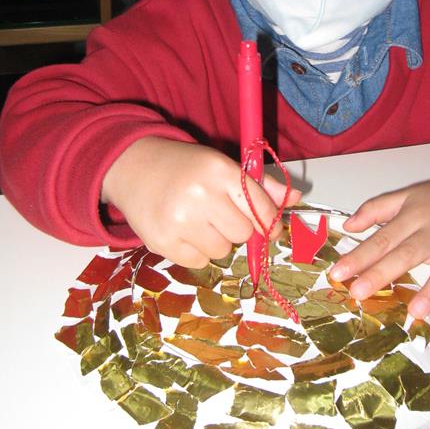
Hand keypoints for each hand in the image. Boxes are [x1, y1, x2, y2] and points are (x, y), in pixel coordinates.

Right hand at [101, 137, 300, 267]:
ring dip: (216, 242)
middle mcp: (200, 195)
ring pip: (222, 251)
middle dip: (237, 229)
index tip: (268, 226)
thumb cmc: (186, 168)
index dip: (269, 221)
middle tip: (220, 215)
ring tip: (198, 221)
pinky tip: (183, 231)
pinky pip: (199, 263)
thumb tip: (296, 198)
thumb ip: (259, 185)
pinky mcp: (162, 242)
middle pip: (243, 233)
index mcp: (219, 171)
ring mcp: (179, 221)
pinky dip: (196, 252)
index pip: (261, 208)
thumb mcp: (222, 166)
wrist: (133, 167)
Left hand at [329, 168, 429, 323]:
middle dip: (382, 273)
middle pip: (407, 253)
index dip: (359, 256)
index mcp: (414, 216)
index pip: (382, 239)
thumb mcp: (406, 196)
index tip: (338, 273)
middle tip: (358, 293)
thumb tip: (348, 226)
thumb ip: (376, 209)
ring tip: (416, 311)